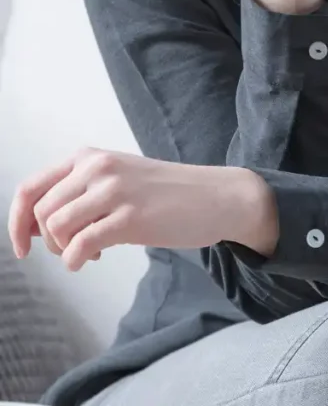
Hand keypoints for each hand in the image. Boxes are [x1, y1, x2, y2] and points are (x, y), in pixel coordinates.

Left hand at [7, 148, 275, 270]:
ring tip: (89, 251)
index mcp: (91, 157)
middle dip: (47, 241)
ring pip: (56, 228)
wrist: (218, 197)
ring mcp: (114, 191)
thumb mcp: (121, 178)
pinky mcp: (130, 218)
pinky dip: (76, 260)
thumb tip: (35, 227)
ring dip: (64, 250)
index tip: (23, 246)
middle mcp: (98, 168)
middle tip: (71, 249)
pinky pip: (80, 246)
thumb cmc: (171, 193)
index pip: (30, 188)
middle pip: (41, 213)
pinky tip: (92, 259)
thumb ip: (81, 192)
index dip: (16, 221)